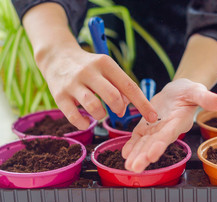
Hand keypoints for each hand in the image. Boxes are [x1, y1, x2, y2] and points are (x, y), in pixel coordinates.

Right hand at [37, 45, 157, 129]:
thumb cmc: (90, 67)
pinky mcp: (59, 95)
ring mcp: (73, 83)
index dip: (143, 104)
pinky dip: (84, 123)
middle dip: (120, 108)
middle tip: (119, 111)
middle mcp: (89, 72)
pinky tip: (87, 121)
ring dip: (101, 115)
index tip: (153, 117)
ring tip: (100, 113)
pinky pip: (74, 116)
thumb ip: (119, 86)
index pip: (129, 86)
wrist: (56, 56)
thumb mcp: (107, 69)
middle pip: (112, 96)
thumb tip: (126, 107)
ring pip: (94, 106)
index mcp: (105, 63)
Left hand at [122, 78, 216, 172]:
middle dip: (144, 156)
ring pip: (144, 143)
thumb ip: (207, 98)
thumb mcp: (198, 91)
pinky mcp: (147, 125)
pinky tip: (125, 153)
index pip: (169, 135)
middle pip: (154, 143)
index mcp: (178, 122)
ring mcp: (156, 128)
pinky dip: (131, 144)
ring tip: (128, 166)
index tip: (151, 155)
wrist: (179, 91)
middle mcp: (166, 129)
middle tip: (134, 167)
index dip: (160, 145)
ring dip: (136, 154)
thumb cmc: (190, 92)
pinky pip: (138, 136)